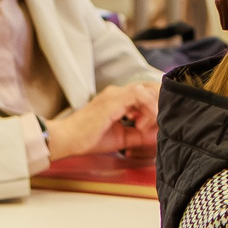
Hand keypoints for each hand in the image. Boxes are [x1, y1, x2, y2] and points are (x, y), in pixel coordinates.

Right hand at [46, 80, 161, 159]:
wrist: (67, 140)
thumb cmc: (89, 139)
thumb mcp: (123, 137)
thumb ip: (141, 135)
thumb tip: (159, 135)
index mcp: (118, 99)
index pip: (147, 93)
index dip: (156, 106)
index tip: (154, 125)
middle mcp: (117, 93)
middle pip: (150, 88)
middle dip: (159, 104)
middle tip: (157, 123)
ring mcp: (114, 95)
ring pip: (146, 89)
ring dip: (153, 107)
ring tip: (146, 126)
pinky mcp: (112, 100)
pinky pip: (139, 95)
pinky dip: (147, 108)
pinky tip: (142, 124)